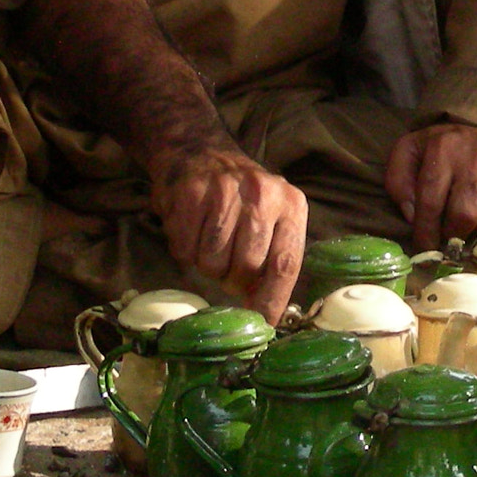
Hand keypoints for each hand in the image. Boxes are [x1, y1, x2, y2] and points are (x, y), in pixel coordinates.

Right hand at [149, 138, 308, 320]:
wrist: (201, 153)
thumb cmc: (242, 199)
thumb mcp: (272, 219)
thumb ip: (274, 258)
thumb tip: (268, 315)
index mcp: (291, 204)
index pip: (285, 264)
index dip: (273, 300)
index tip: (264, 323)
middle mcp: (262, 195)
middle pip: (247, 268)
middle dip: (235, 280)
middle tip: (229, 268)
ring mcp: (225, 192)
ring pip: (213, 263)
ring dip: (208, 266)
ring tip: (211, 244)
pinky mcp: (191, 194)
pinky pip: (185, 250)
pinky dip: (185, 252)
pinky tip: (192, 231)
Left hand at [384, 123, 476, 251]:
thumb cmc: (446, 149)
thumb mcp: (411, 152)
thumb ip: (398, 181)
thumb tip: (411, 216)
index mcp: (444, 147)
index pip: (430, 201)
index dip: (425, 232)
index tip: (424, 248)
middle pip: (464, 217)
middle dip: (452, 236)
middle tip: (448, 240)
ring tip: (470, 232)